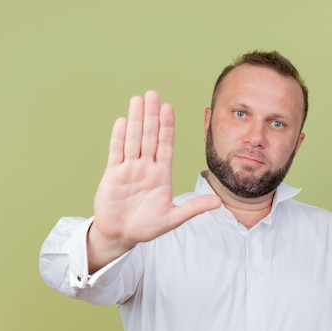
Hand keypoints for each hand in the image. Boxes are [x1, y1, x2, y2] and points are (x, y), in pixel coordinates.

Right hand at [88, 91, 220, 271]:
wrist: (121, 235)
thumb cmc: (146, 227)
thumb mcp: (173, 219)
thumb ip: (193, 208)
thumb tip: (219, 202)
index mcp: (162, 175)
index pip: (166, 145)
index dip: (167, 127)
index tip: (169, 108)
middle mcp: (146, 167)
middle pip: (149, 137)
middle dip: (151, 116)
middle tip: (153, 94)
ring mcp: (129, 169)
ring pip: (133, 139)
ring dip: (135, 120)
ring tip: (138, 100)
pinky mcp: (113, 174)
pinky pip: (116, 152)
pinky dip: (119, 137)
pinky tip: (122, 121)